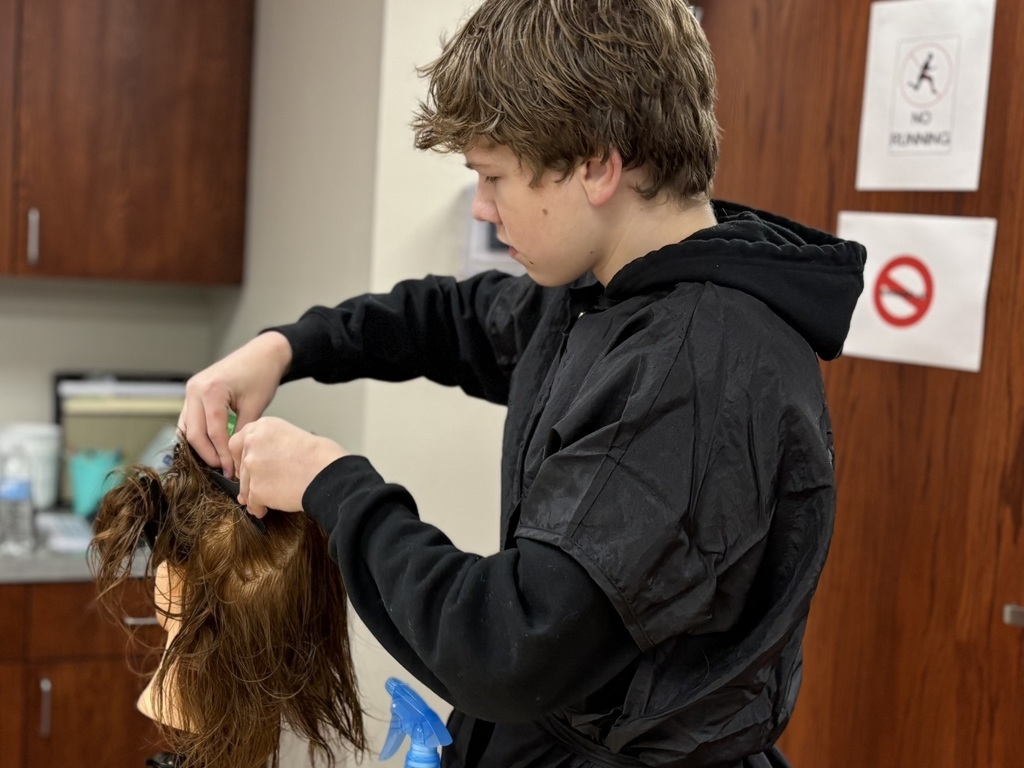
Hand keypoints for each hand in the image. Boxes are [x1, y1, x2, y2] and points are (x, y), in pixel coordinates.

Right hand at [178, 332, 292, 477]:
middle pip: (194, 433)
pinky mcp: (193, 393)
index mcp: (211, 391)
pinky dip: (197, 434)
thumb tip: (236, 456)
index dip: (223, 454)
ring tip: (217, 461)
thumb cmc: (262, 375)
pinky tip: (210, 446)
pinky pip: (189, 419)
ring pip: (186, 428)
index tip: (232, 470)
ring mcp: (191, 390)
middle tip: (224, 470)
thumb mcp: (255, 406)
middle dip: (208, 455)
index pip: (213, 432)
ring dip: (200, 447)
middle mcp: (195, 389)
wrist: (262, 354)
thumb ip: (242, 432)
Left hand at [229, 416, 347, 517]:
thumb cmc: (321, 456)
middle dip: (248, 476)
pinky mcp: (257, 489)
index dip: (242, 456)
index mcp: (262, 427)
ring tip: (271, 497)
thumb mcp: (293, 435)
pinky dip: (259, 507)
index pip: (237, 442)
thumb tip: (264, 462)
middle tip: (260, 482)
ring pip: (245, 486)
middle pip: (241, 466)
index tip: (246, 464)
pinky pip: (252, 503)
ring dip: (255, 493)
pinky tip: (268, 507)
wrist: (328, 474)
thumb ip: (272, 444)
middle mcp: (253, 444)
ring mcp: (253, 467)